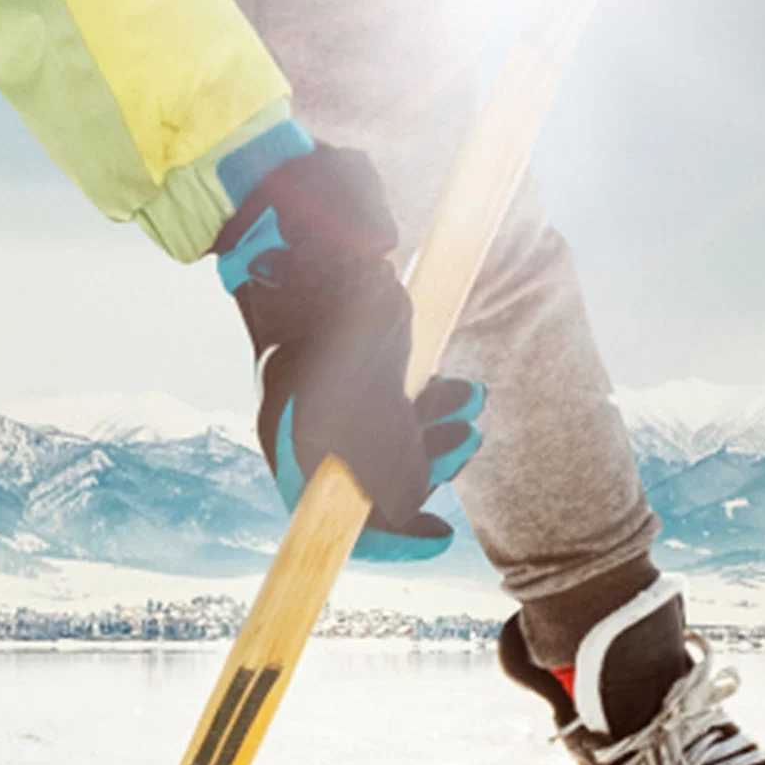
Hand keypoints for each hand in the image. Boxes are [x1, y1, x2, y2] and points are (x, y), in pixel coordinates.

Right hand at [215, 142, 484, 560]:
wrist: (306, 224)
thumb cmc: (326, 309)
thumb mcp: (361, 401)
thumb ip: (384, 464)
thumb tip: (408, 512)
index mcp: (295, 450)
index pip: (338, 522)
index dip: (390, 540)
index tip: (436, 540)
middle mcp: (312, 432)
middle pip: (375, 484)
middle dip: (428, 469)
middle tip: (464, 440)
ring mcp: (335, 399)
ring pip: (397, 442)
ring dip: (441, 431)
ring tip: (469, 400)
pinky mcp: (361, 367)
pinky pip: (403, 406)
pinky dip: (433, 403)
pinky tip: (455, 386)